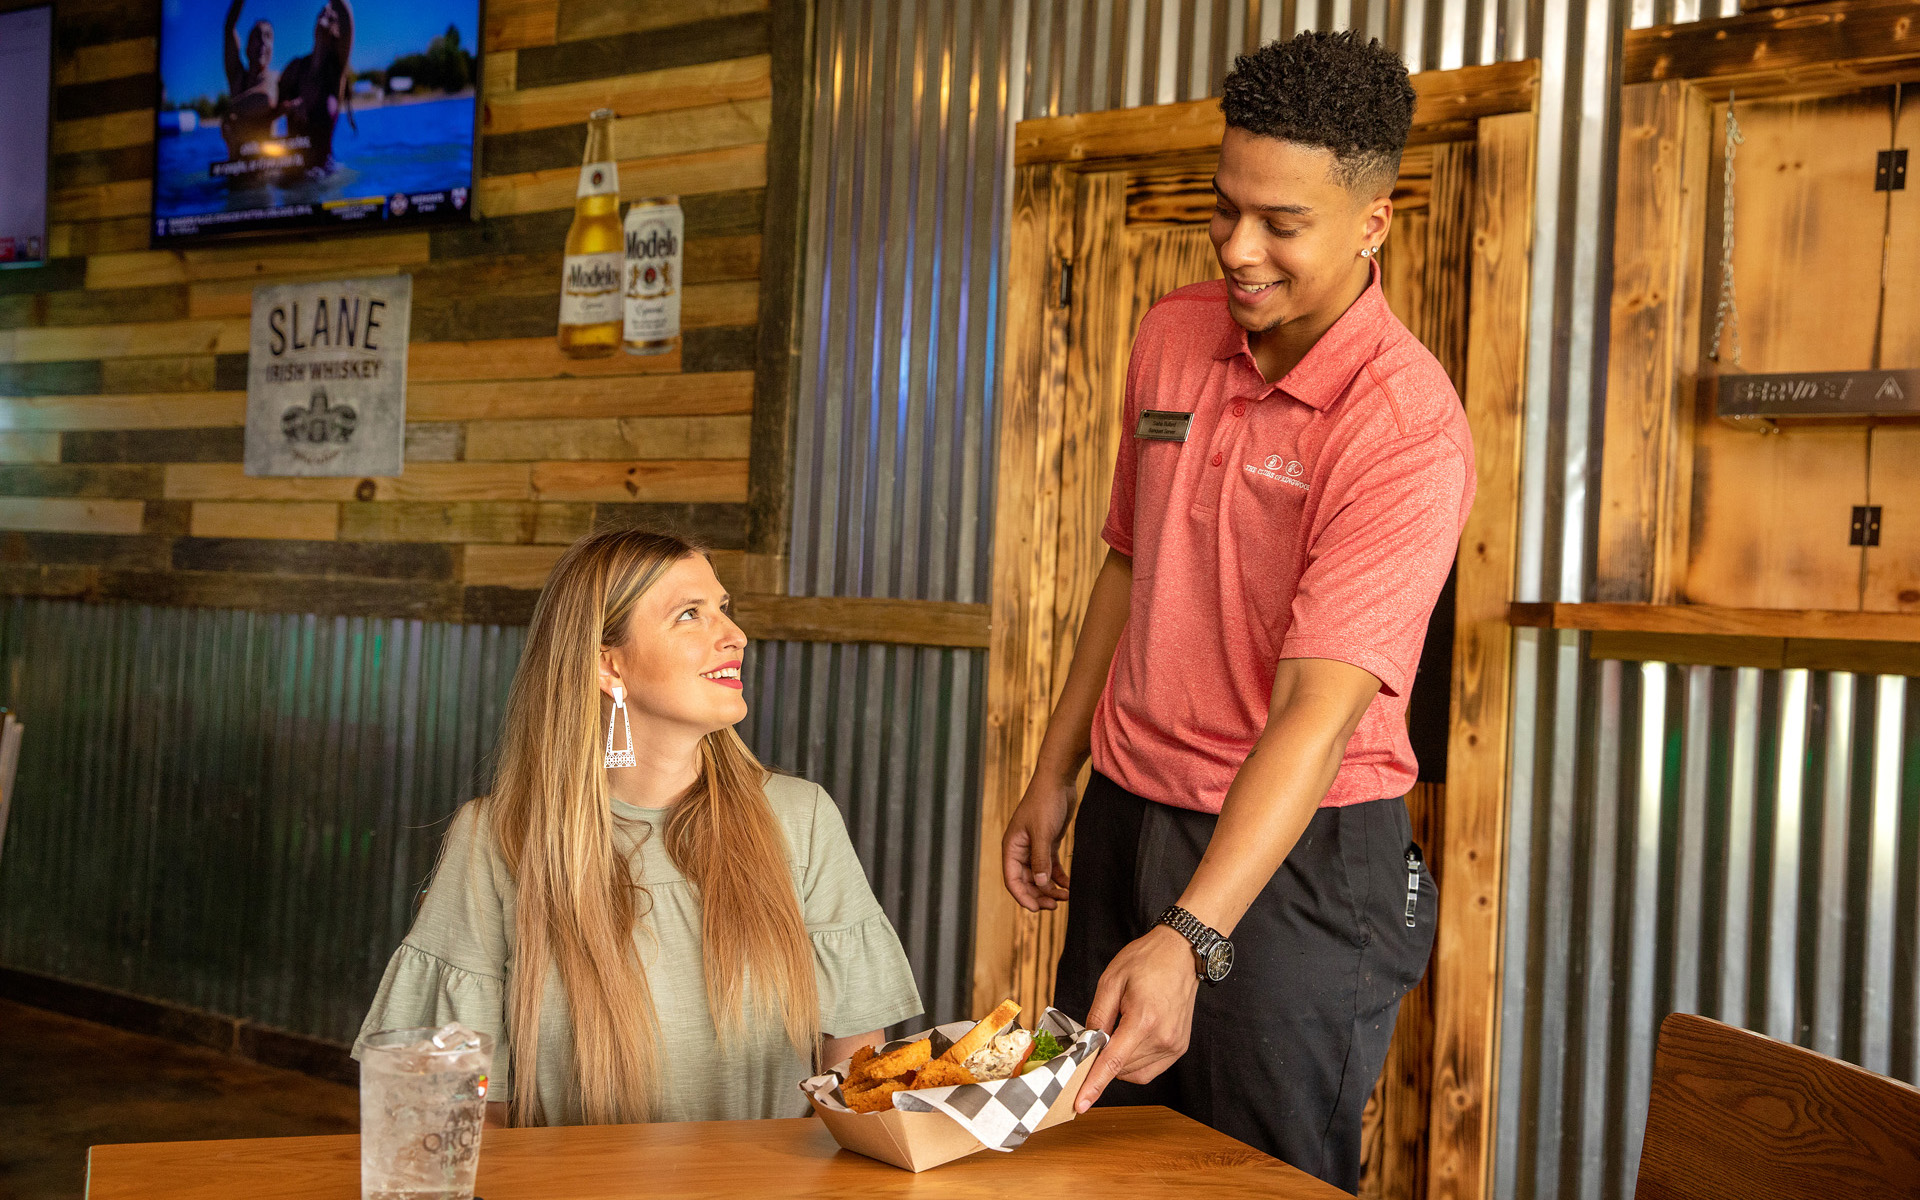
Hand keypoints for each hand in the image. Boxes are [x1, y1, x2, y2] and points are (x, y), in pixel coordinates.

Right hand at [1002, 771, 1075, 910]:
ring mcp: (1035, 847)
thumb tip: (1040, 883)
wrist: (1058, 780)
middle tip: (1056, 906)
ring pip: (1039, 876)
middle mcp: (1021, 849)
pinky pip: (1051, 867)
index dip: (1023, 896)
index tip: (1036, 909)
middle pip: (1026, 881)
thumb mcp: (1043, 832)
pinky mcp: (1048, 843)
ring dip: (1051, 888)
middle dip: (1040, 894)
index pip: (1012, 879)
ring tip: (1066, 897)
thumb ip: (1040, 859)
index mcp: (1012, 847)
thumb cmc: (1045, 802)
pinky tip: (1070, 885)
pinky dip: (1059, 877)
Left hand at [1075, 926, 1197, 1111]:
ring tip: (1119, 1030)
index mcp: (1143, 1020)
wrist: (1182, 952)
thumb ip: (1097, 1016)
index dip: (1093, 1085)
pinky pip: (1149, 1069)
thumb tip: (1087, 1044)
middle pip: (1121, 1068)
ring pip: (1134, 1073)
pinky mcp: (1179, 1048)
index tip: (1080, 1105)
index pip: (1112, 1062)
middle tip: (1095, 1038)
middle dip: (1102, 1061)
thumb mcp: (1111, 980)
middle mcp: (1162, 1038)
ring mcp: (1174, 1046)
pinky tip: (1130, 1041)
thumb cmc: (1146, 961)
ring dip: (1118, 1062)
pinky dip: (1133, 1063)